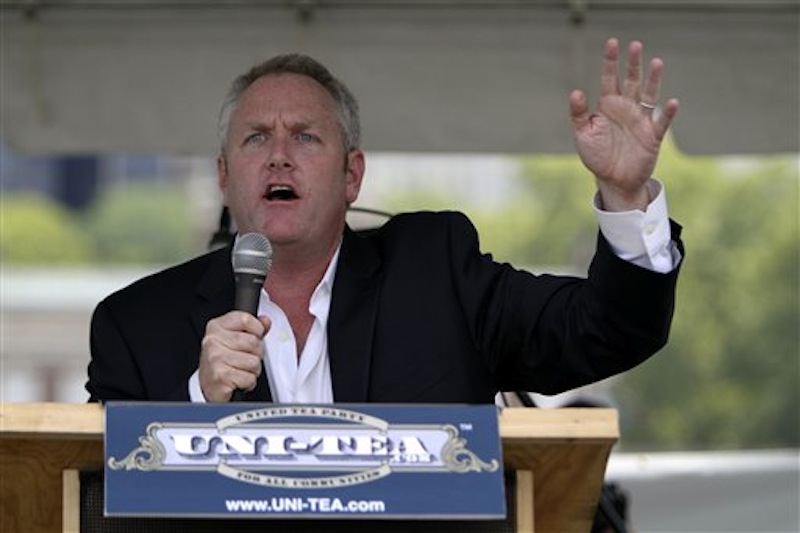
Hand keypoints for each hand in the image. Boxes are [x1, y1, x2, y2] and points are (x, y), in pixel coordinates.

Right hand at [198, 311, 269, 401]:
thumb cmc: (221, 362)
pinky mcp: (220, 376)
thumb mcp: (234, 339)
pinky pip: (250, 378)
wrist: (208, 387)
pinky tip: (238, 380)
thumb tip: (265, 321)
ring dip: (253, 370)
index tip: (254, 337)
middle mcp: (213, 341)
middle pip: (253, 342)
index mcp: (216, 327)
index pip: (245, 319)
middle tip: (244, 359)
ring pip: (254, 361)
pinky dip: (249, 383)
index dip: (256, 329)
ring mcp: (215, 358)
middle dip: (256, 354)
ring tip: (240, 370)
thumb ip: (252, 328)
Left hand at [570, 38, 678, 210]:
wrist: (613, 180)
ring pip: (648, 95)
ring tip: (657, 62)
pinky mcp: (652, 136)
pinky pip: (661, 122)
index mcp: (608, 106)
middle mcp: (626, 109)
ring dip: (653, 80)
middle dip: (633, 64)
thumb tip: (576, 92)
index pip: (609, 79)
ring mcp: (640, 120)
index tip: (612, 43)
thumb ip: (579, 114)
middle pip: (631, 81)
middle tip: (636, 45)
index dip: (610, 62)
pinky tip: (671, 101)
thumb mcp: (583, 135)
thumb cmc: (597, 156)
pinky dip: (666, 112)